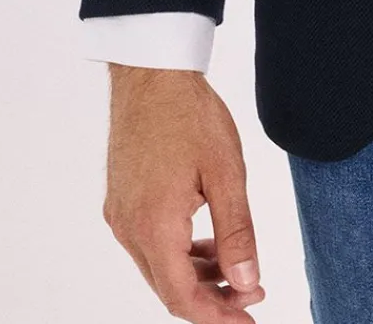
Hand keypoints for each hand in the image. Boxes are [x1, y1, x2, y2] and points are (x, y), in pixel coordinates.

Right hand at [103, 66, 264, 318]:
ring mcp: (120, 215)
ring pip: (159, 268)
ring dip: (196, 277)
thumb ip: (237, 233)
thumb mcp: (226, 173)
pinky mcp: (120, 201)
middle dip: (212, 299)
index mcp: (154, 226)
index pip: (183, 298)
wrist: (151, 73)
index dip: (217, 316)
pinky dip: (179, 254)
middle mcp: (129, 228)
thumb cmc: (189, 114)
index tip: (247, 319)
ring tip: (237, 269)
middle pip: (169, 289)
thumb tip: (248, 281)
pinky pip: (149, 245)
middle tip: (252, 294)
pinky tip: (207, 245)